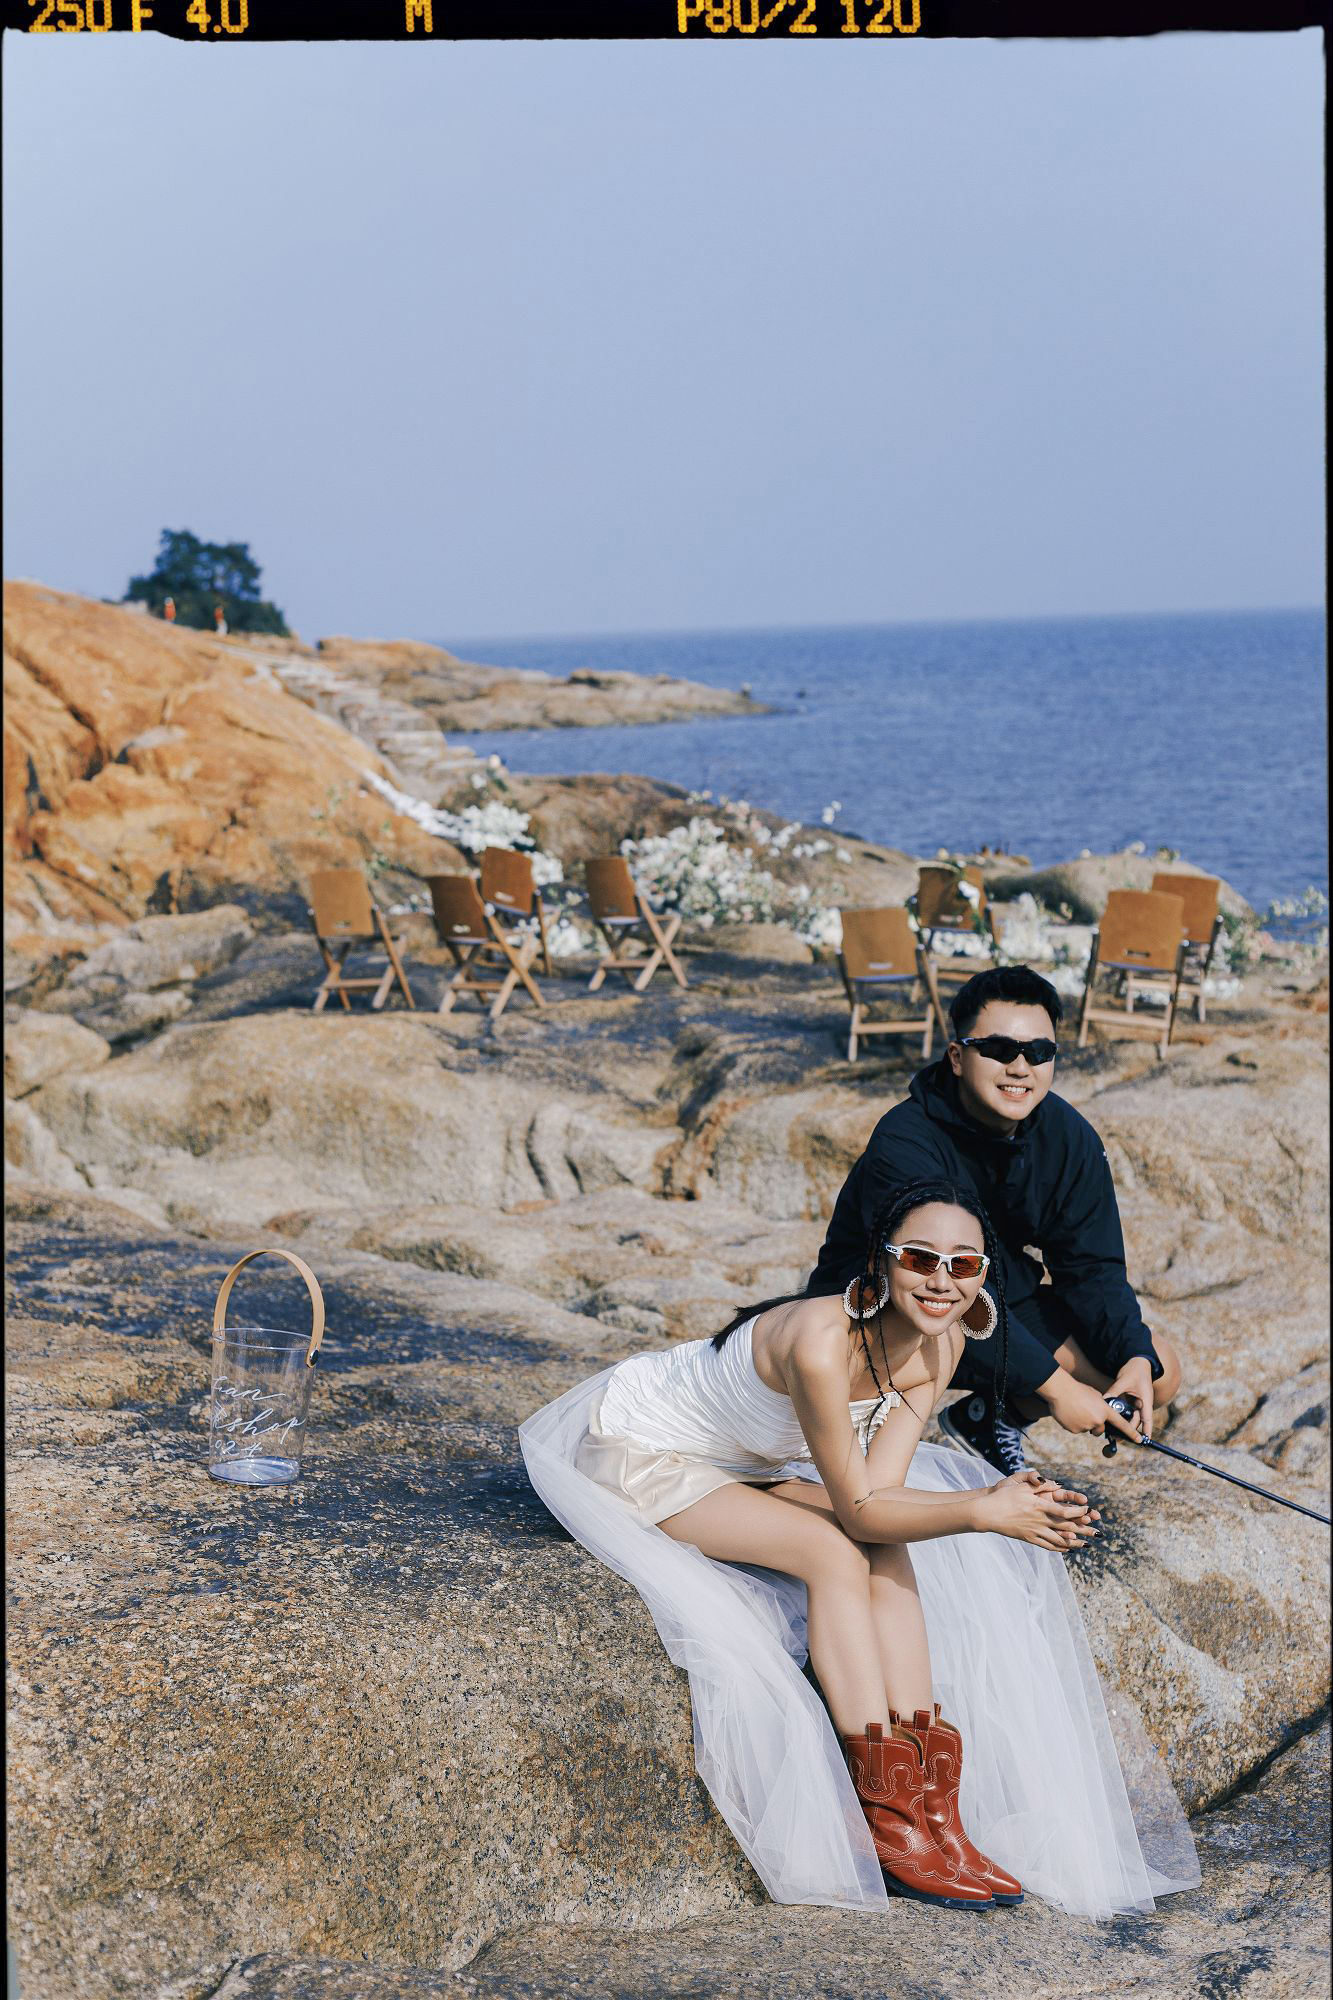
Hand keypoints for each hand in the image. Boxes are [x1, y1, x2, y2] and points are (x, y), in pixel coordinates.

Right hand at [975, 1469, 1100, 1551]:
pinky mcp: (1028, 1538)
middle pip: (1065, 1526)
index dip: (1078, 1512)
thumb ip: (1039, 1484)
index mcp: (1039, 1506)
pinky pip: (1047, 1545)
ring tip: (1086, 1545)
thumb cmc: (1003, 1496)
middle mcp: (1039, 1520)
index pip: (1064, 1510)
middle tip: (1097, 1532)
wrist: (988, 1512)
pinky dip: (1059, 1548)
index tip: (1089, 1511)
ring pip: (1058, 1540)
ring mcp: (1034, 1531)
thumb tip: (1055, 1484)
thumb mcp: (1021, 1486)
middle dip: (1083, 1529)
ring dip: (1074, 1542)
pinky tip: (1067, 1549)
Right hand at [1039, 1368, 1139, 1440]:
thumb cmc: (1077, 1389)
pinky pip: (1077, 1429)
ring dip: (1083, 1422)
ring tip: (1075, 1409)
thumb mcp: (1095, 1395)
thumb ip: (1102, 1406)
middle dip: (1096, 1423)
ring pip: (1087, 1428)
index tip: (1139, 1440)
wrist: (1060, 1390)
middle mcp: (1098, 1421)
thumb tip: (1102, 1414)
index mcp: (1105, 1410)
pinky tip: (1068, 1413)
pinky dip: (1074, 1423)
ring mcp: (1086, 1426)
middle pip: (1100, 1428)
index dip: (1131, 1433)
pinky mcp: (1075, 1430)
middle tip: (1086, 1412)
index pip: (1121, 1424)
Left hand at [1104, 1357, 1154, 1441]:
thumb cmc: (1134, 1370)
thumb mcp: (1124, 1381)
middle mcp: (1142, 1404)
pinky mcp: (1131, 1400)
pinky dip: (1120, 1415)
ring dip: (1123, 1423)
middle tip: (1117, 1437)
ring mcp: (1137, 1402)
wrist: (1137, 1362)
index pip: (1147, 1419)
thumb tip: (1103, 1400)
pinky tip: (1112, 1419)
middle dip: (1128, 1430)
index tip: (1144, 1441)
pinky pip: (1126, 1410)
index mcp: (1146, 1400)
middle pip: (1136, 1420)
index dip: (1146, 1431)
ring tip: (1113, 1431)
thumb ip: (1114, 1391)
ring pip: (1130, 1416)